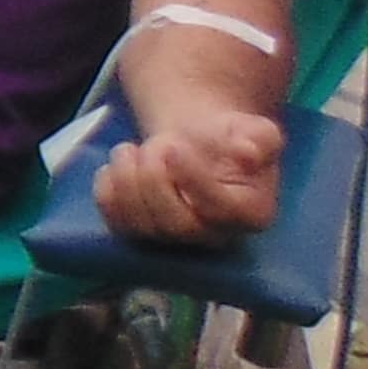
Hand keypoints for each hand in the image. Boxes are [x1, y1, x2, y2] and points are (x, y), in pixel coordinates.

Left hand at [94, 105, 287, 245]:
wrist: (199, 144)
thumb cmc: (231, 140)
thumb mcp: (256, 130)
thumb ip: (260, 139)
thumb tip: (247, 152)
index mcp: (250, 212)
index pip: (222, 209)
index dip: (195, 180)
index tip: (174, 147)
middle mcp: (213, 235)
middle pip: (177, 225)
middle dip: (155, 180)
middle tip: (154, 145)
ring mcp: (174, 238)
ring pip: (142, 226)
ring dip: (126, 182)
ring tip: (129, 148)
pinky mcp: (142, 232)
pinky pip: (117, 224)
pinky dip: (106, 192)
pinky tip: (115, 165)